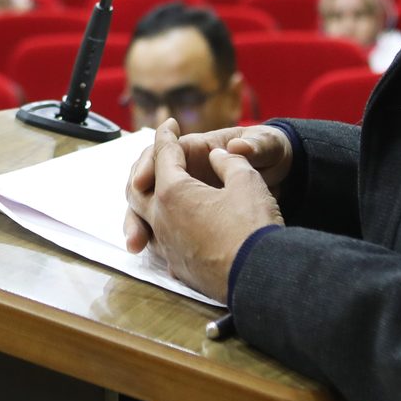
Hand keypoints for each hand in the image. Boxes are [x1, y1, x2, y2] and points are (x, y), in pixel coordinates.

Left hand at [124, 119, 282, 300]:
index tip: (168, 124)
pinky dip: (161, 228)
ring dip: (147, 202)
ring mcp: (168, 246)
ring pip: (145, 219)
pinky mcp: (180, 268)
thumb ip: (230, 161)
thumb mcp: (247, 181)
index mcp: (173, 192)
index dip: (167, 135)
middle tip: (156, 157)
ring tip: (154, 192)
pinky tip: (173, 228)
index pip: (163, 154)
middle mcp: (162, 219)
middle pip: (138, 188)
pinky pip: (161, 243)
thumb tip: (219, 155)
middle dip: (144, 168)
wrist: (262, 277)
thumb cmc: (253, 226)